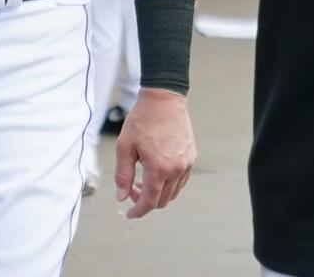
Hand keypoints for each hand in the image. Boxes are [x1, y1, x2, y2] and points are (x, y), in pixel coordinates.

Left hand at [114, 88, 195, 218]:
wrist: (163, 100)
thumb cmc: (141, 120)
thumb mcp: (124, 146)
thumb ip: (123, 175)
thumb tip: (122, 197)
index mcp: (159, 169)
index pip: (150, 201)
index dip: (138, 211)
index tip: (128, 214)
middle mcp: (176, 170)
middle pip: (162, 200)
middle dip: (144, 200)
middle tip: (130, 189)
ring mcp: (187, 165)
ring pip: (172, 192)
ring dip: (156, 193)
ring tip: (140, 179)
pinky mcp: (192, 158)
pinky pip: (180, 181)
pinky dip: (167, 184)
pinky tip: (155, 172)